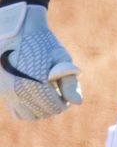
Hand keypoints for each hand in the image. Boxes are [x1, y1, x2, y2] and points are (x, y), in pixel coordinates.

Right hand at [0, 2, 81, 120]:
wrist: (17, 31)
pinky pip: (17, 111)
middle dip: (55, 105)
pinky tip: (36, 96)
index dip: (66, 101)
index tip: (68, 91)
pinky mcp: (2, 92)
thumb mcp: (61, 58)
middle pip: (44, 113)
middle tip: (60, 92)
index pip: (56, 107)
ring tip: (48, 95)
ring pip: (29, 116)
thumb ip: (70, 82)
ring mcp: (8, 93)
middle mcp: (20, 92)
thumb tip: (78, 102)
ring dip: (41, 110)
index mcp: (36, 84)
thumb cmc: (43, 43)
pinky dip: (28, 109)